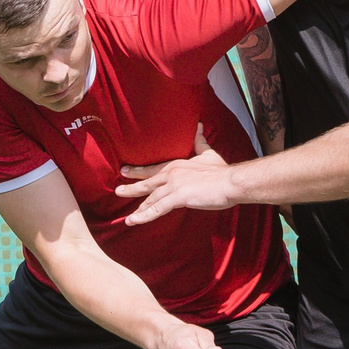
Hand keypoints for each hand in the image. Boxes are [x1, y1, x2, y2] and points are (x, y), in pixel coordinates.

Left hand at [116, 125, 238, 225]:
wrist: (230, 181)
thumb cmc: (221, 170)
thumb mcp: (208, 154)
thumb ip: (200, 142)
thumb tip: (198, 127)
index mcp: (177, 165)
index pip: (153, 169)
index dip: (139, 171)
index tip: (124, 171)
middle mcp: (171, 174)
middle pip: (147, 182)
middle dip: (132, 187)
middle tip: (118, 190)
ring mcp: (173, 185)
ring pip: (150, 198)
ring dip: (138, 207)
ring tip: (127, 217)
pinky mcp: (178, 197)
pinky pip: (157, 209)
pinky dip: (144, 216)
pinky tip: (134, 221)